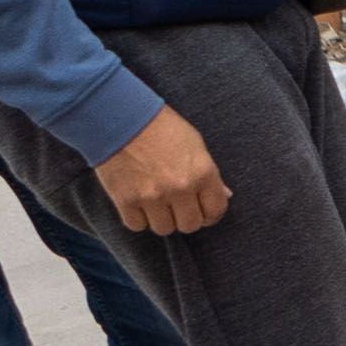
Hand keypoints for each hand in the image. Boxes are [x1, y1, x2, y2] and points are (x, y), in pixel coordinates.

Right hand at [98, 106, 230, 234]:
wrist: (121, 117)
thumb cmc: (161, 127)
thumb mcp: (195, 144)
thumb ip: (210, 174)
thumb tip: (225, 195)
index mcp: (202, 172)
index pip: (215, 211)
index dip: (210, 213)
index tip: (202, 210)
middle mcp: (180, 188)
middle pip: (190, 225)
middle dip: (185, 217)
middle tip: (178, 206)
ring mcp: (152, 196)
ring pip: (164, 229)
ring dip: (161, 219)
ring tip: (156, 202)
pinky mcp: (126, 200)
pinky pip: (137, 226)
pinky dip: (138, 218)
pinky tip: (138, 203)